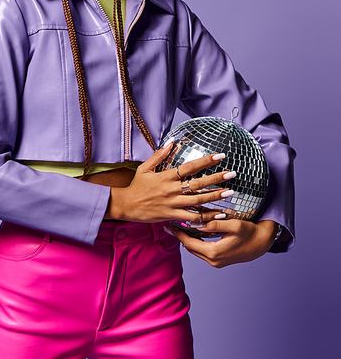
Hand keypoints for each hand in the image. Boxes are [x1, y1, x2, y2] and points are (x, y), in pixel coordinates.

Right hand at [106, 144, 236, 223]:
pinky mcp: (172, 215)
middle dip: (217, 178)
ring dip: (215, 196)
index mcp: (166, 176)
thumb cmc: (135, 186)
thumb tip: (171, 141)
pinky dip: (205, 217)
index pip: (190, 167)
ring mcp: (173, 203)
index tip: (220, 156)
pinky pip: (192, 217)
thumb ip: (159, 155)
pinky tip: (218, 215)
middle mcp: (172, 189)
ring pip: (198, 200)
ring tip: (230, 193)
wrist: (125, 205)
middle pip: (198, 183)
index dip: (206, 161)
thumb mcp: (144, 168)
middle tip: (232, 174)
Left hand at [169, 218, 277, 267]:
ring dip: (186, 239)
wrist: (261, 244)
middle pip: (190, 248)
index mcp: (214, 252)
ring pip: (195, 250)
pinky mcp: (218, 260)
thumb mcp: (234, 225)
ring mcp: (215, 262)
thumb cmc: (250, 233)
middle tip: (169, 224)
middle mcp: (213, 260)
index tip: (168, 225)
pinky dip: (194, 242)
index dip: (178, 233)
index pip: (189, 243)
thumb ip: (215, 225)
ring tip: (177, 227)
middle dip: (179, 236)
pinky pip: (201, 251)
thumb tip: (196, 224)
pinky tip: (190, 233)